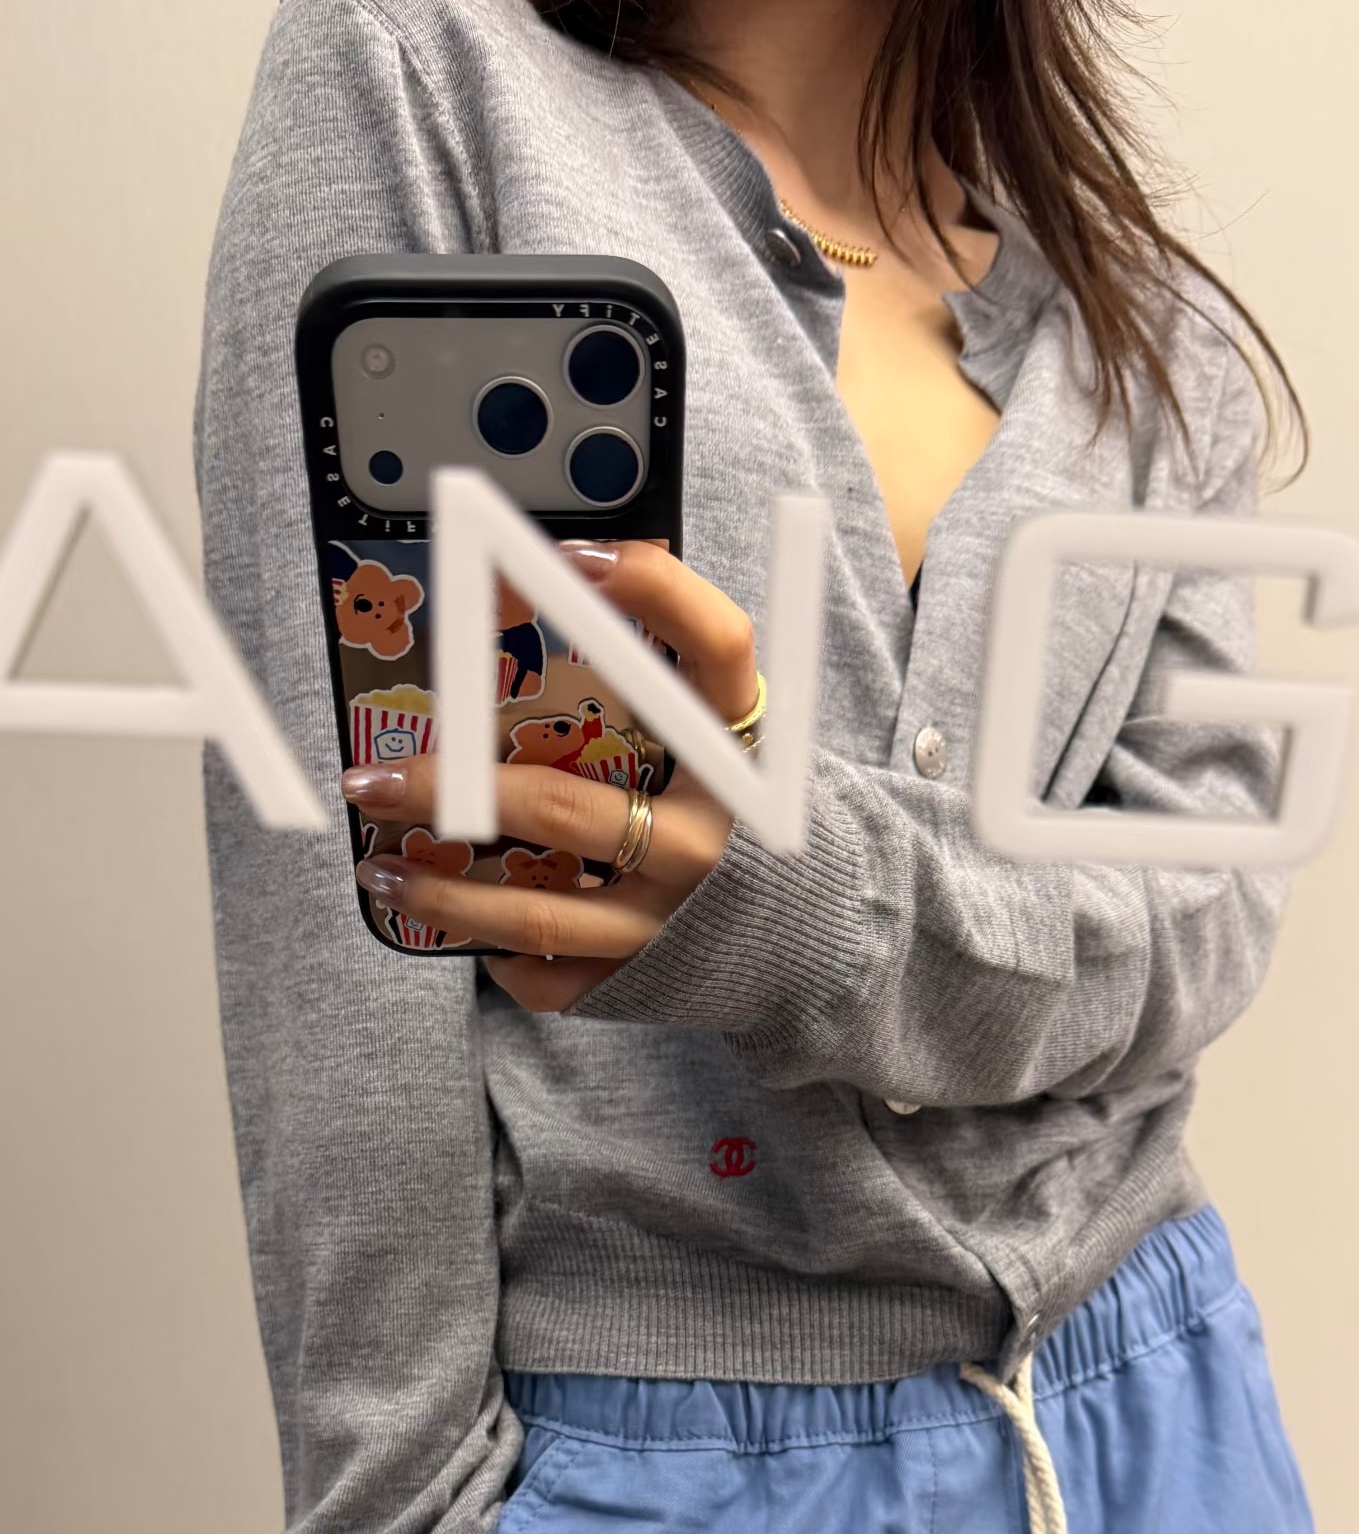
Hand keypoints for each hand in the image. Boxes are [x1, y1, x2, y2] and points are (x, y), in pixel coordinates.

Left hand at [341, 540, 758, 1011]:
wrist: (811, 935)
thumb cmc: (732, 813)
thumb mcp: (725, 736)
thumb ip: (666, 675)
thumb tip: (563, 577)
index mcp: (738, 749)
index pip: (716, 646)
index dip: (652, 592)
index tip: (567, 555)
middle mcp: (711, 834)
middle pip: (561, 810)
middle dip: (448, 793)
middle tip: (372, 779)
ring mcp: (675, 915)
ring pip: (535, 913)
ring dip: (440, 896)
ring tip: (378, 871)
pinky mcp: (647, 978)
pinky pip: (549, 975)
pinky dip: (495, 956)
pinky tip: (460, 930)